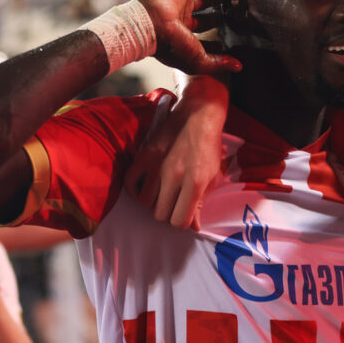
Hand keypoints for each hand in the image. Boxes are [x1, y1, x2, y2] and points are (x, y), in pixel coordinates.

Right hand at [124, 76, 228, 229]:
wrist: (198, 116)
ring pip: (145, 203)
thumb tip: (194, 227)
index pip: (180, 221)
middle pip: (160, 215)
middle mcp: (174, 177)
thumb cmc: (208, 147)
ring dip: (153, 203)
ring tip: (161, 195)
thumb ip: (201, 202)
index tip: (184, 215)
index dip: (182, 223)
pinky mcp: (145, 156)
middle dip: (167, 214)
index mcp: (195, 183)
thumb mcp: (212, 176)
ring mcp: (157, 166)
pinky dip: (136, 190)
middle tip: (173, 205)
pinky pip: (131, 184)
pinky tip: (146, 187)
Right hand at [138, 0, 242, 74]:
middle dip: (218, 19)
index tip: (226, 44)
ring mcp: (183, 4)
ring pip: (204, 0)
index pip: (203, 42)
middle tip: (234, 16)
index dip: (215, 43)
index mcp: (183, 40)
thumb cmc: (172, 46)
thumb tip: (238, 67)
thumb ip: (219, 63)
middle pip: (205, 19)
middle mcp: (183, 21)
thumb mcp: (199, 61)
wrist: (152, 24)